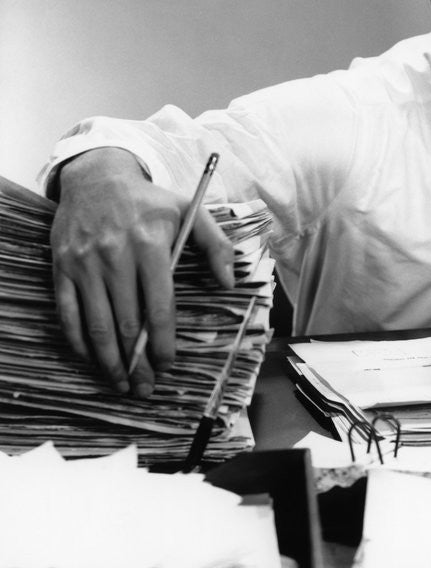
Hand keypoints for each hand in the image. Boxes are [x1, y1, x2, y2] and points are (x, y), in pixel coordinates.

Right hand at [50, 148, 233, 396]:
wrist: (97, 179)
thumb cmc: (150, 202)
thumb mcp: (190, 211)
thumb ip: (216, 245)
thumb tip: (230, 282)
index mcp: (150, 246)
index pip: (159, 305)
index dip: (162, 341)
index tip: (168, 364)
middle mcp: (115, 257)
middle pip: (127, 323)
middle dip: (137, 362)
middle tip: (146, 388)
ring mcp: (85, 264)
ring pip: (96, 325)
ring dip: (108, 361)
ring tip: (121, 384)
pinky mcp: (62, 268)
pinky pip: (68, 313)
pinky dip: (78, 341)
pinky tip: (91, 359)